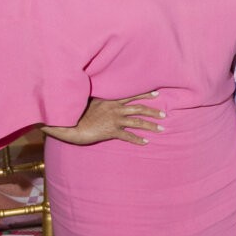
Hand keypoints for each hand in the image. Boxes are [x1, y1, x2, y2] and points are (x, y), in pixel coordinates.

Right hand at [44, 91, 161, 145]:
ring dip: (150, 125)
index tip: (156, 94)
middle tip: (164, 115)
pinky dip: (138, 139)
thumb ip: (102, 99)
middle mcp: (115, 109)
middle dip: (153, 112)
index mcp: (111, 100)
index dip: (145, 94)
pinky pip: (128, 136)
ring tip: (161, 128)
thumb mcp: (91, 101)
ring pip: (137, 122)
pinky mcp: (111, 131)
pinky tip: (146, 142)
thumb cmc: (78, 112)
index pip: (131, 95)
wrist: (70, 124)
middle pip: (139, 108)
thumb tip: (106, 98)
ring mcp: (114, 120)